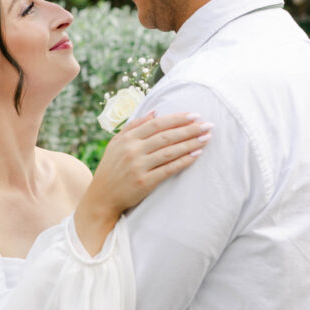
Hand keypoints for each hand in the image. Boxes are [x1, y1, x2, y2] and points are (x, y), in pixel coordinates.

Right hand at [95, 111, 210, 211]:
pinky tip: (196, 155)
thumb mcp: (116, 144)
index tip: (195, 115)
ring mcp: (138, 166)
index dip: (177, 119)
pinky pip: (168, 169)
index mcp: (127, 139)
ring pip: (170, 151)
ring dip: (190, 143)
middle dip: (190, 129)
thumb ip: (134, 126)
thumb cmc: (111, 168)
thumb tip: (155, 112)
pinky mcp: (144, 182)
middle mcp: (132, 150)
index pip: (157, 124)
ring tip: (206, 138)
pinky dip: (183, 161)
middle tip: (208, 125)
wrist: (101, 197)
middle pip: (166, 136)